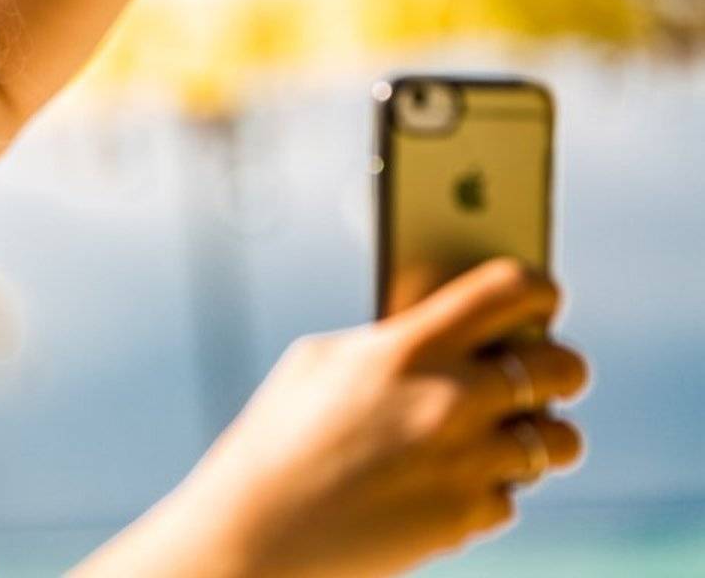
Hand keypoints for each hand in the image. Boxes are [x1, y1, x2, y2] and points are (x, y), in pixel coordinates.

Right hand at [179, 258, 588, 577]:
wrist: (256, 532)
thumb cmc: (277, 438)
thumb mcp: (321, 362)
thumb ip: (391, 340)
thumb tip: (447, 331)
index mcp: (410, 345)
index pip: (511, 289)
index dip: (537, 288)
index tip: (540, 298)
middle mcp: (451, 399)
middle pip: (565, 366)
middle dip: (559, 368)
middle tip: (541, 375)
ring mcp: (466, 463)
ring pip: (561, 440)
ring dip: (541, 436)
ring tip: (511, 435)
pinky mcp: (467, 518)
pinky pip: (512, 495)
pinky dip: (487, 491)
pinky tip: (448, 484)